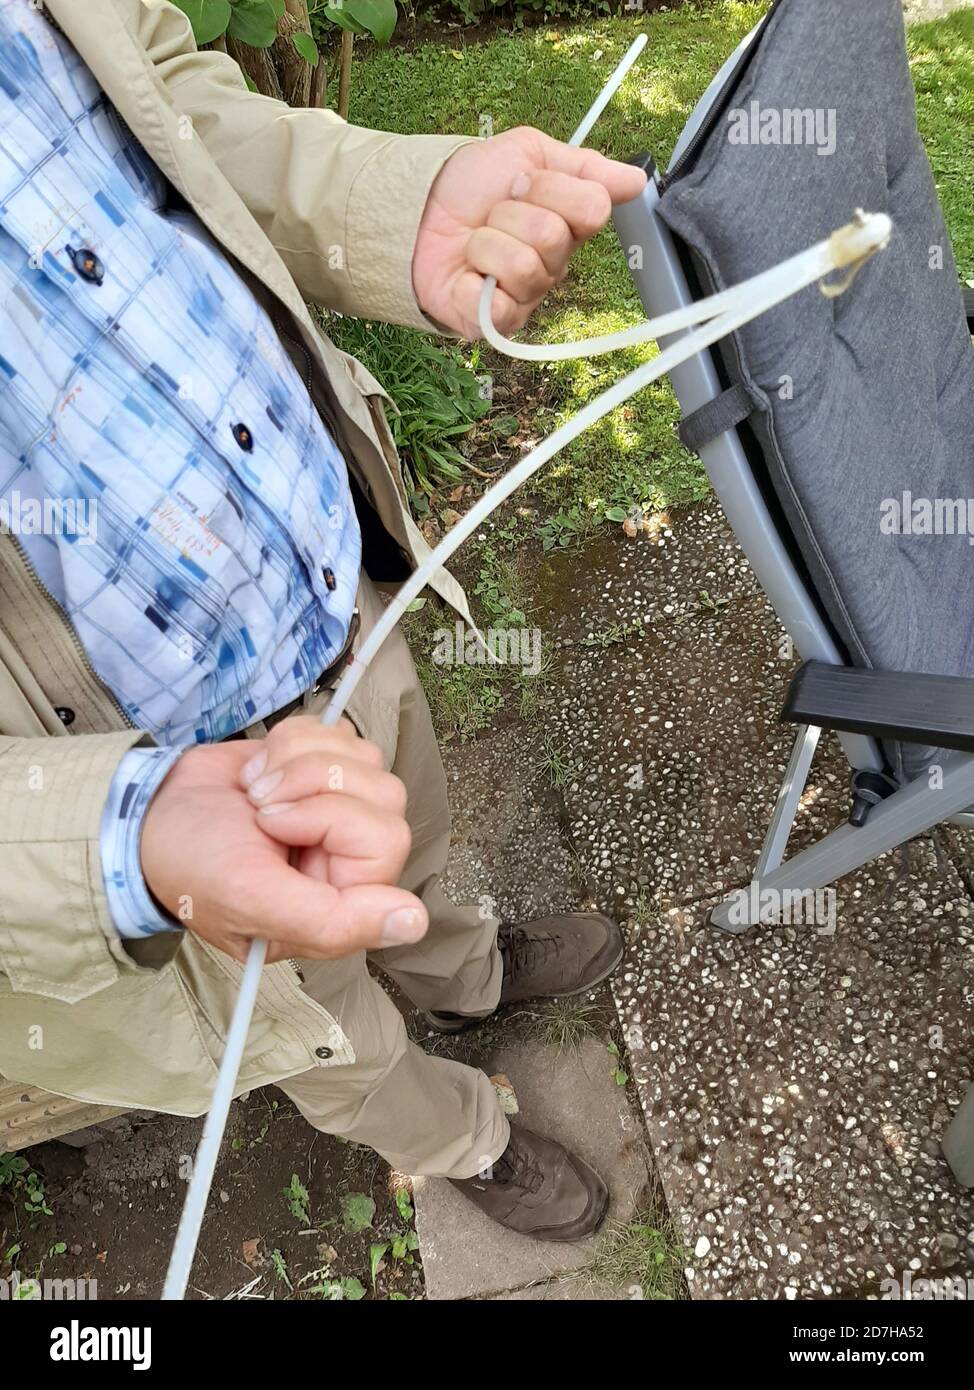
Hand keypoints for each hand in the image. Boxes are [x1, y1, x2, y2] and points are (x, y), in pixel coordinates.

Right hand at [140, 718, 425, 963]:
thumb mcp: (252, 900)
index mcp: (342, 901)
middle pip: (384, 794)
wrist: (149, 813)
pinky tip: (260, 771)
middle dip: (311, 783)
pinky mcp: (326, 767)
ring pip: (365, 757)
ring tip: (255, 792)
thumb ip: (333, 920)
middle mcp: (350, 856)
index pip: (385, 841)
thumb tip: (413, 922)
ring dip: (298, 761)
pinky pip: (340, 734)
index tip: (273, 825)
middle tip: (259, 806)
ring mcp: (342, 806)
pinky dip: (292, 741)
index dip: (330, 819)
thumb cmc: (190, 865)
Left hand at [412, 126, 646, 338]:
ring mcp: (526, 298)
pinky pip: (500, 300)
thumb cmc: (470, 185)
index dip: (551, 188)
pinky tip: (467, 272)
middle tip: (492, 213)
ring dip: (488, 240)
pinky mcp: (495, 323)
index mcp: (569, 226)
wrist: (415, 209)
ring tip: (475, 242)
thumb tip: (637, 179)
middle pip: (554, 235)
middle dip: (512, 212)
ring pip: (525, 264)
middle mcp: (553, 266)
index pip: (592, 208)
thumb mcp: (529, 154)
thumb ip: (586, 167)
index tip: (520, 183)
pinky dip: (474, 274)